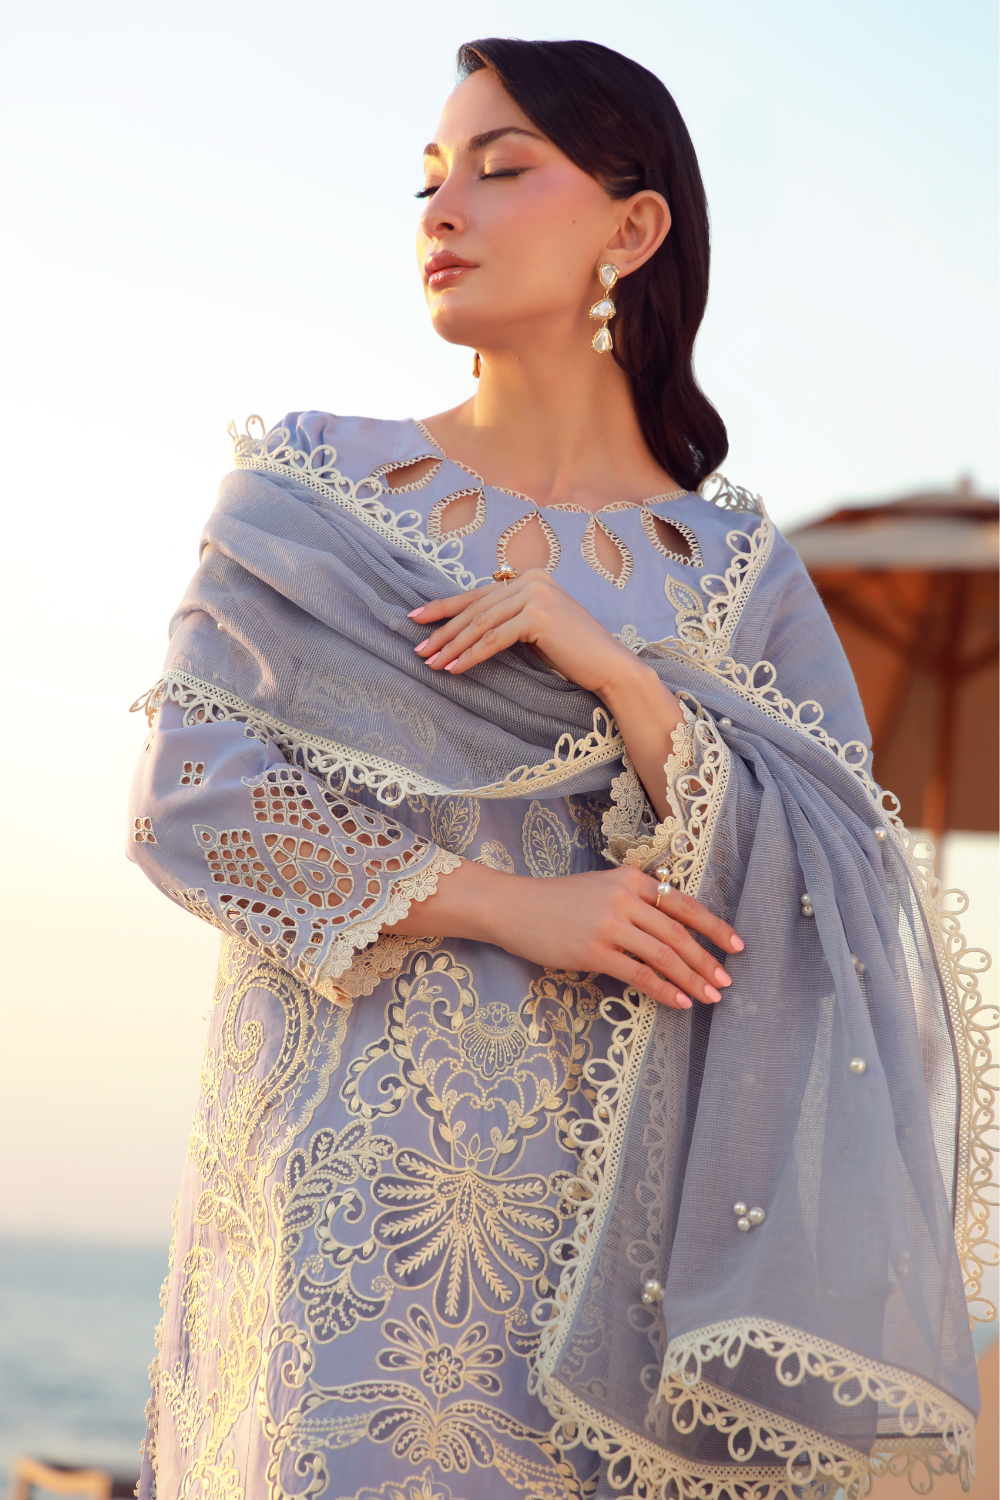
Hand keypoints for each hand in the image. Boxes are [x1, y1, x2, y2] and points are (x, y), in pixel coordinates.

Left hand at [409, 568, 685, 824]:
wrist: (610, 665)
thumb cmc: (572, 652)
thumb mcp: (535, 628)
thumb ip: (508, 617)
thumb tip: (467, 624)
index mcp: (530, 577)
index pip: (477, 594)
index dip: (444, 608)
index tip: (415, 619)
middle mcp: (532, 579)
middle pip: (476, 608)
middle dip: (443, 631)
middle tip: (419, 650)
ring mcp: (536, 594)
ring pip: (481, 623)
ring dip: (453, 646)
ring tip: (432, 663)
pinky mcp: (538, 616)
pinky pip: (495, 639)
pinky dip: (472, 655)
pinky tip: (455, 669)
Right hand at [501, 865, 741, 1008]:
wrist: (513, 907)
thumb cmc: (558, 901)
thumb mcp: (602, 887)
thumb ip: (636, 901)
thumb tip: (673, 932)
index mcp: (631, 878)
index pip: (684, 904)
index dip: (715, 927)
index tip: (736, 946)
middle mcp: (624, 897)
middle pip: (678, 933)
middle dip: (707, 960)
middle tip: (727, 980)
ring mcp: (609, 924)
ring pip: (664, 955)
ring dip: (692, 979)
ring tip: (711, 996)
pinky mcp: (593, 951)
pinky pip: (639, 973)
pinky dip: (663, 989)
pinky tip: (679, 1002)